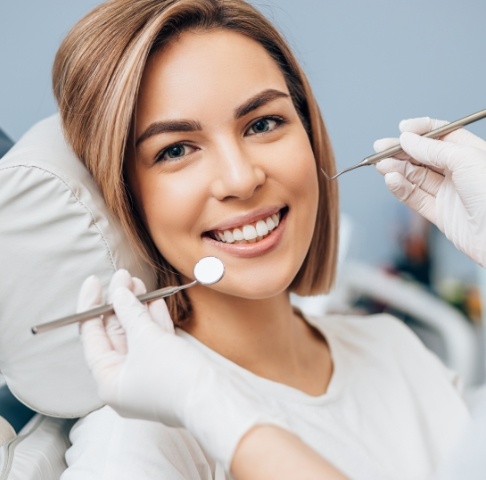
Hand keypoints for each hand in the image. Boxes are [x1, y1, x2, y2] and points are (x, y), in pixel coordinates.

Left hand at [78, 270, 288, 468]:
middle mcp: (124, 380)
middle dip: (120, 303)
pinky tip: (155, 300)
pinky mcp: (167, 370)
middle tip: (124, 277)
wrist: (214, 398)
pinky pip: (155, 341)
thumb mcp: (146, 338)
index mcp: (108, 381)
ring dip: (138, 308)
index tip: (95, 281)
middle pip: (115, 334)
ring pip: (137, 335)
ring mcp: (147, 376)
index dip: (91, 306)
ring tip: (138, 282)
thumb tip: (119, 292)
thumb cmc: (174, 376)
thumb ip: (130, 312)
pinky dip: (154, 321)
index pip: (92, 337)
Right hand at [374, 117, 485, 267]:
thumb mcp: (466, 160)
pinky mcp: (440, 214)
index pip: (442, 135)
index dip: (421, 131)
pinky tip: (391, 180)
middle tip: (380, 149)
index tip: (402, 130)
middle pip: (424, 157)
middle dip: (401, 151)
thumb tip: (407, 140)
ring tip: (381, 165)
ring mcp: (449, 193)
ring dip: (396, 169)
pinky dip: (400, 189)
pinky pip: (415, 199)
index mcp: (472, 153)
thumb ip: (433, 149)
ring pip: (416, 177)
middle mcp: (460, 172)